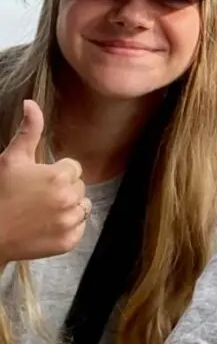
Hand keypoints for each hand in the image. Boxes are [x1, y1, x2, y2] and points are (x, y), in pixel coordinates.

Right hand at [0, 100, 89, 263]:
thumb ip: (29, 131)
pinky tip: (45, 225)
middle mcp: (69, 199)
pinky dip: (67, 227)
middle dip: (62, 188)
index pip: (73, 168)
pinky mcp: (69, 241)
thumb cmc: (0, 192)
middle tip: (36, 197)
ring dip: (67, 207)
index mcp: (59, 177)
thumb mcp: (12, 159)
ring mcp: (70, 221)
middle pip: (78, 186)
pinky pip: (79, 227)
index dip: (55, 172)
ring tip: (41, 210)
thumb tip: (31, 102)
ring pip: (81, 206)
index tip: (36, 181)